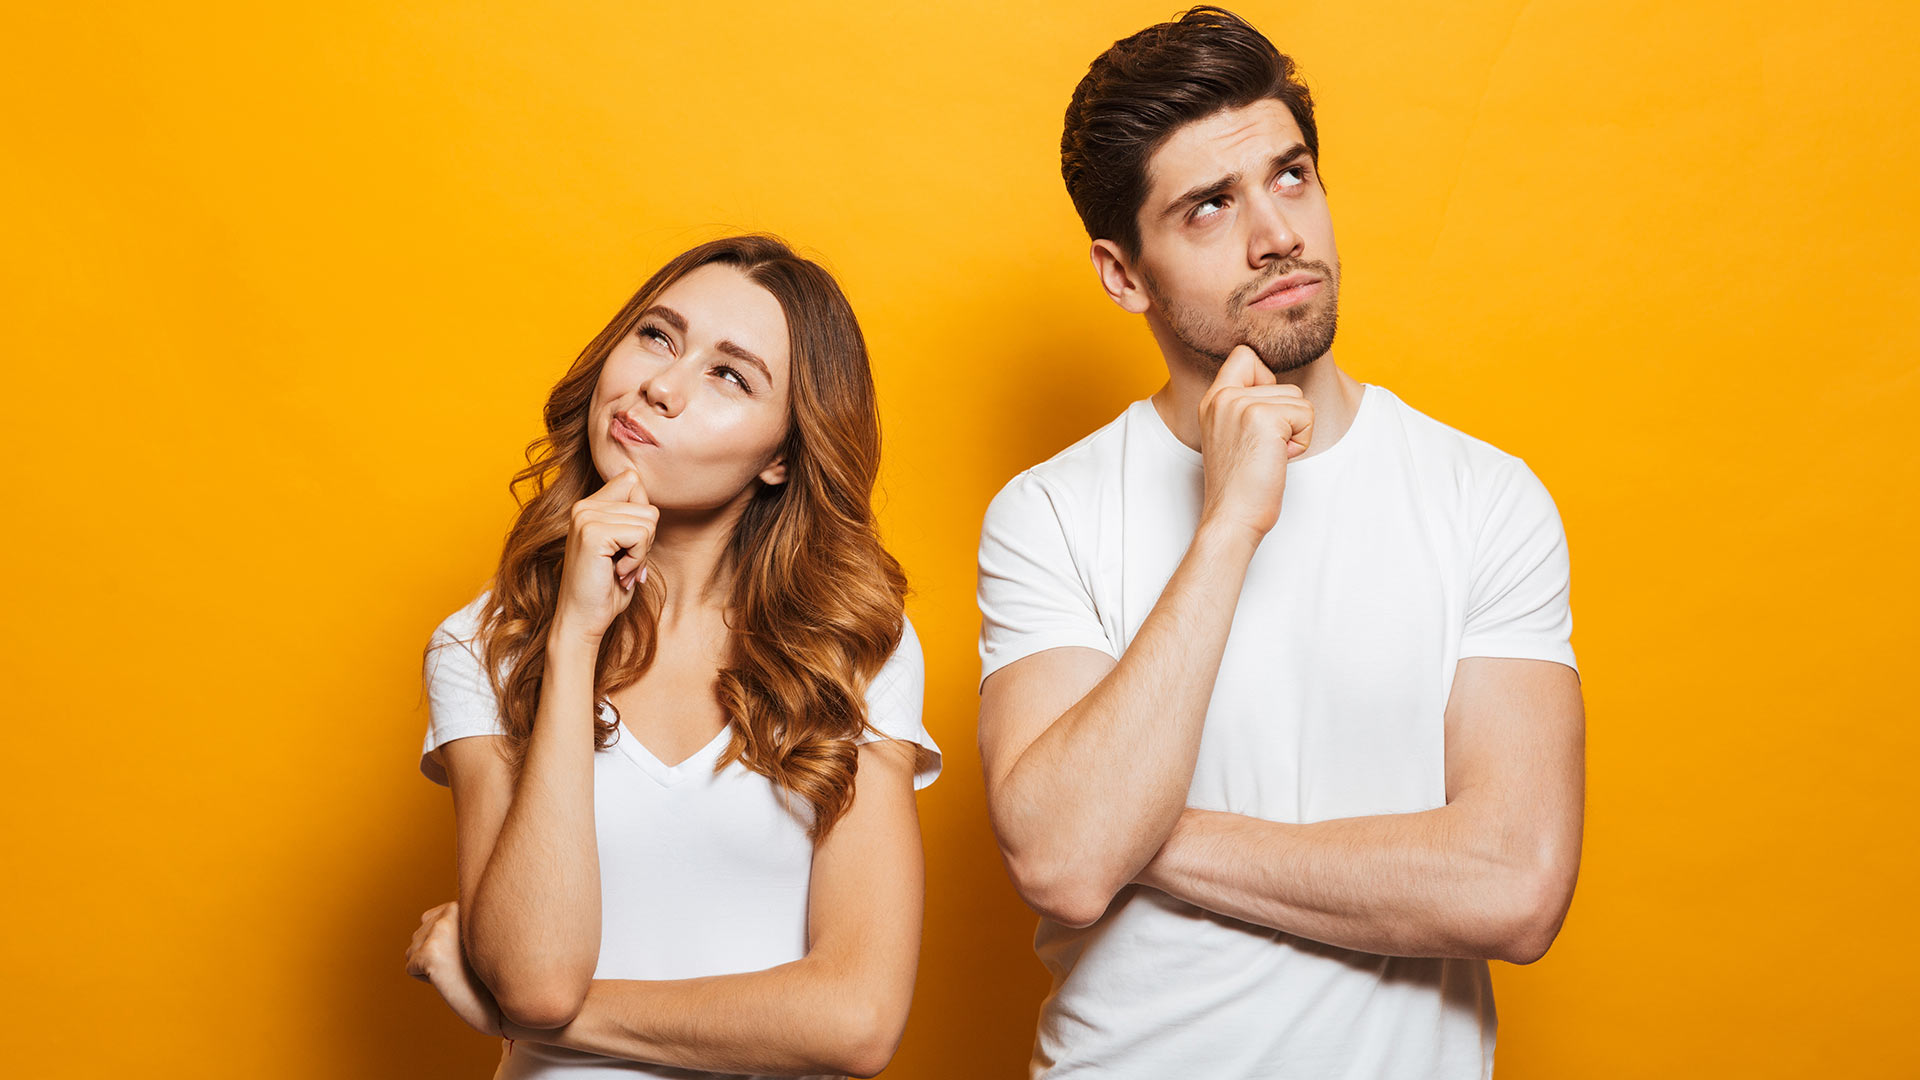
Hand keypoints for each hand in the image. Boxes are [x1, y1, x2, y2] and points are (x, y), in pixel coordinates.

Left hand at [406, 901, 502, 1036]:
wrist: (505, 996)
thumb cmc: (490, 968)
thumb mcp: (475, 934)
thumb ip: (454, 920)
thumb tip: (425, 918)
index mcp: (459, 905)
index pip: (428, 920)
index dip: (444, 942)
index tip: (464, 951)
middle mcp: (448, 913)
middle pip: (418, 936)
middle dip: (435, 953)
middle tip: (462, 963)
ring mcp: (438, 932)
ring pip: (412, 952)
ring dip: (430, 965)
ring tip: (457, 969)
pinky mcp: (430, 953)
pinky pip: (411, 968)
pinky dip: (425, 978)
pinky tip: (449, 978)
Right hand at [553, 469, 658, 644]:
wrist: (581, 621)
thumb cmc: (607, 589)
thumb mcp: (625, 547)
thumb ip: (633, 519)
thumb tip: (648, 500)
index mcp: (589, 506)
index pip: (633, 481)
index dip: (643, 517)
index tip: (628, 546)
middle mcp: (584, 506)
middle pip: (649, 507)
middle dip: (647, 542)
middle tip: (624, 566)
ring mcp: (586, 517)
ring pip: (649, 521)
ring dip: (642, 554)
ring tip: (620, 571)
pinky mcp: (592, 533)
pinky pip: (641, 536)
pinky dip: (637, 560)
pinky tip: (618, 574)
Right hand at [1197, 345, 1313, 544]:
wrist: (1232, 517)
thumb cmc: (1240, 485)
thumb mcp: (1231, 433)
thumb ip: (1245, 404)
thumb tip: (1277, 384)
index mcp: (1213, 399)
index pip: (1245, 355)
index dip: (1265, 380)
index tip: (1261, 419)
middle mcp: (1222, 397)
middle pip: (1284, 384)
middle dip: (1287, 419)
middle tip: (1262, 450)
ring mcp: (1241, 404)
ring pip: (1299, 399)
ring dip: (1295, 431)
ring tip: (1269, 455)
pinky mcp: (1264, 418)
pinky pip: (1306, 415)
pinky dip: (1301, 441)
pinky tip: (1278, 459)